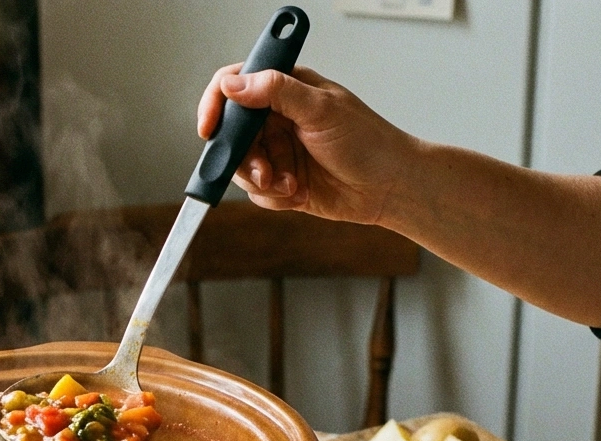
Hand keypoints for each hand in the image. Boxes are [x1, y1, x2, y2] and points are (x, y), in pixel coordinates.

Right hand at [197, 65, 413, 227]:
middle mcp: (277, 119)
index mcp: (285, 90)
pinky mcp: (282, 181)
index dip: (217, 104)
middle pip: (231, 134)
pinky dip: (274, 197)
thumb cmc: (368, 142)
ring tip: (290, 184)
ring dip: (262, 180)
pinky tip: (299, 194)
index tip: (210, 128)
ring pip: (241, 167)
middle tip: (265, 171)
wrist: (390, 187)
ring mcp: (278, 151)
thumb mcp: (321, 109)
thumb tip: (234, 84)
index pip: (235, 85)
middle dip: (244, 157)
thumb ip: (276, 91)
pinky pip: (257, 192)